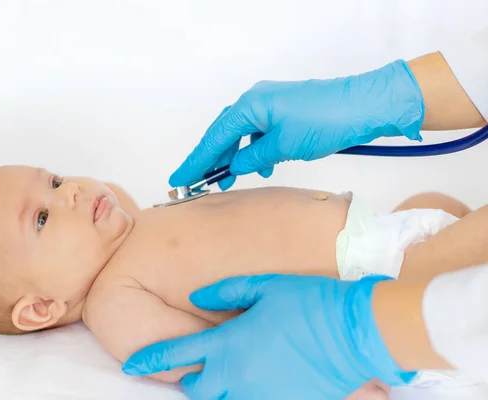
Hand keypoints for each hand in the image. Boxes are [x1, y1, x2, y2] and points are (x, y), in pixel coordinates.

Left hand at [122, 274, 416, 398]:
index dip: (151, 359)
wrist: (355, 332)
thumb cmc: (309, 304)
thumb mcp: (264, 287)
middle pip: (198, 388)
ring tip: (226, 375)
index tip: (132, 363)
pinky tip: (257, 380)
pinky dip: (245, 394)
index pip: (177, 354)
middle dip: (191, 378)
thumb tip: (197, 297)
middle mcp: (240, 376)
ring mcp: (262, 395)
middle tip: (198, 363)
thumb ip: (225, 292)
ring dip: (217, 390)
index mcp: (230, 345)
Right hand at [170, 59, 423, 189]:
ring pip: (241, 134)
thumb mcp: (282, 146)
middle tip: (199, 183)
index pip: (215, 137)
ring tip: (228, 181)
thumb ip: (253, 157)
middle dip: (212, 159)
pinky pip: (259, 133)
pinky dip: (254, 151)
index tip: (180, 177)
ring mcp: (271, 105)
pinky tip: (260, 168)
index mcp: (250, 105)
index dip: (196, 160)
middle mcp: (256, 101)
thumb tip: (235, 167)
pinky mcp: (285, 112)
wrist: (364, 106)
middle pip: (224, 134)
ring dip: (234, 157)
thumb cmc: (325, 120)